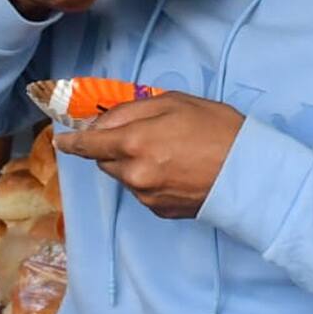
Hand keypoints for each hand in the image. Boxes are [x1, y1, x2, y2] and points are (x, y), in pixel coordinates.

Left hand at [56, 91, 243, 217]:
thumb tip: (102, 123)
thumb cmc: (217, 129)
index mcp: (134, 142)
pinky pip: (142, 192)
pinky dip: (149, 181)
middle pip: (104, 161)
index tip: (62, 140)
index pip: (88, 145)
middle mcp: (134, 173)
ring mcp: (146, 196)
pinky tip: (176, 171)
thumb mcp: (174, 102)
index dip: (72, 142)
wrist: (250, 172)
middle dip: (112, 148)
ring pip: (124, 177)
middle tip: (141, 135)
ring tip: (167, 153)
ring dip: (132, 164)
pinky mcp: (160, 211)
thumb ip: (132, 110)